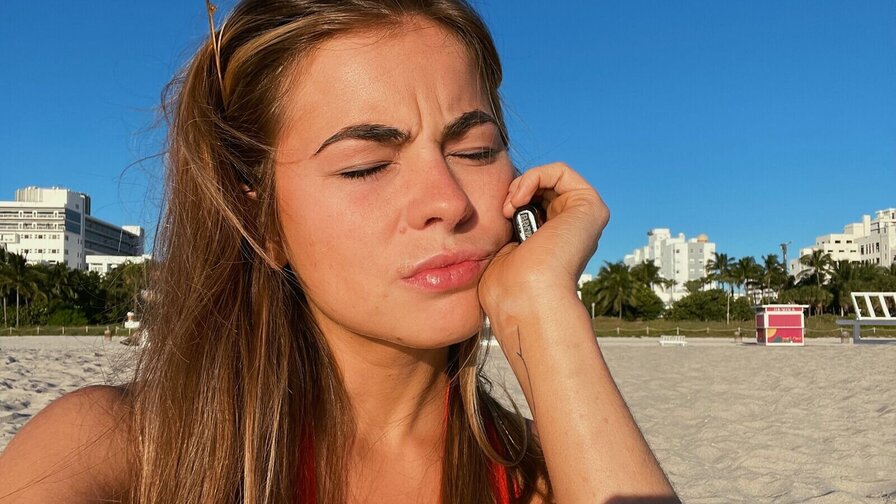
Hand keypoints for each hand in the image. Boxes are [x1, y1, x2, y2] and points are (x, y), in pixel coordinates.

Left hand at [478, 162, 608, 329]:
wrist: (524, 298)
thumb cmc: (508, 286)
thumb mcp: (503, 250)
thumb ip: (509, 229)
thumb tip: (502, 212)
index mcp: (554, 241)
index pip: (533, 202)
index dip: (512, 199)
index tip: (498, 215)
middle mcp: (572, 229)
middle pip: (542, 187)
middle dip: (516, 189)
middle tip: (503, 209)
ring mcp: (584, 219)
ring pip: (551, 177)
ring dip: (522, 182)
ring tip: (509, 205)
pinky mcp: (591, 208)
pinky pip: (561, 171)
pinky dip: (534, 176)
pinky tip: (518, 198)